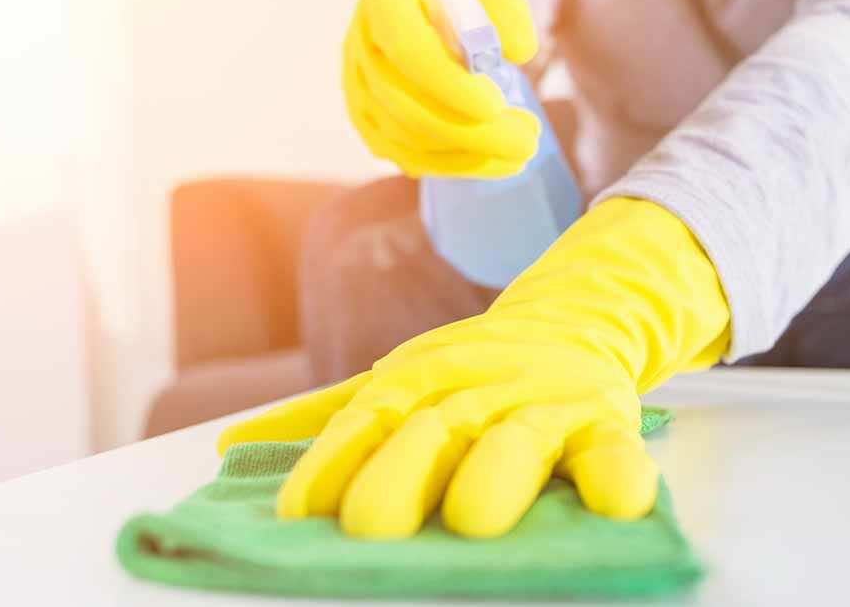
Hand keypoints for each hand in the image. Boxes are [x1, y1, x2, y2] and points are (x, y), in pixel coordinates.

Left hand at [218, 198, 731, 538]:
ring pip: (522, 437)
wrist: (575, 323)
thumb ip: (332, 416)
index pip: (370, 419)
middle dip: (405, 473)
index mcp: (423, 378)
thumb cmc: (474, 372)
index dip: (336, 462)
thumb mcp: (402, 379)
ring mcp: (547, 404)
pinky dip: (617, 474)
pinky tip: (617, 503)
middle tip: (371, 526)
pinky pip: (614, 449)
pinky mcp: (607, 423)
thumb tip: (232, 446)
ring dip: (499, 472)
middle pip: (439, 429)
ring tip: (476, 517)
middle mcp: (480, 387)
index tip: (302, 512)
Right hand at [343, 0, 540, 177]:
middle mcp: (362, 46)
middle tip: (527, 144)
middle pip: (407, 108)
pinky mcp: (369, 118)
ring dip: (467, 156)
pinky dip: (450, 165)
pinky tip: (490, 161)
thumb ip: (503, 4)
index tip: (496, 106)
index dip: (449, 86)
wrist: (434, 2)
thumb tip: (518, 52)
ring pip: (405, 140)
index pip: (408, 52)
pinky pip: (403, 155)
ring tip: (520, 152)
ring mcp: (360, 88)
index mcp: (384, 2)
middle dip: (472, 135)